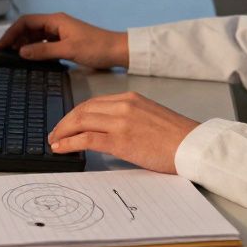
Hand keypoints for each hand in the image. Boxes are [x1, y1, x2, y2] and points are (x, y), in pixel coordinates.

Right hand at [0, 12, 127, 69]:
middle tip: (6, 52)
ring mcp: (61, 32)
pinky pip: (45, 43)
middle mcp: (57, 24)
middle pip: (29, 28)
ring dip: (25, 44)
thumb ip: (43, 51)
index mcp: (56, 20)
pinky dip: (36, 49)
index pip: (26, 22)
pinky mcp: (65, 41)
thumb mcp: (68, 50)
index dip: (12, 32)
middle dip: (16, 38)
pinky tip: (33, 58)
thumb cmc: (98, 46)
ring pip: (36, 36)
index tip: (2, 44)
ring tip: (16, 56)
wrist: (117, 51)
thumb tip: (23, 52)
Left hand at [48, 92, 199, 173]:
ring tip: (54, 142)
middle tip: (55, 133)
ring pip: (81, 121)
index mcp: (130, 98)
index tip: (66, 123)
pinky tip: (61, 148)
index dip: (75, 113)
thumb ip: (128, 117)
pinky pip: (86, 139)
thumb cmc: (175, 136)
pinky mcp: (120, 140)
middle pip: (83, 109)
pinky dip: (69, 142)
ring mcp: (121, 122)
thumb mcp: (149, 116)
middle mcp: (123, 106)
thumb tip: (108, 130)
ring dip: (63, 132)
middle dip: (64, 122)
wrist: (192, 145)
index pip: (93, 102)